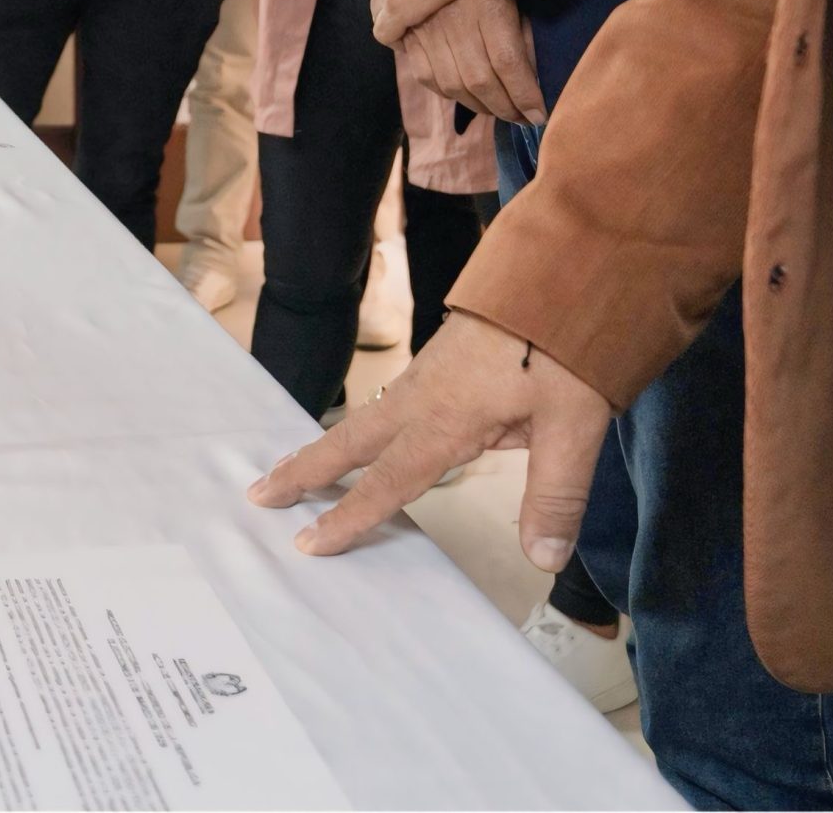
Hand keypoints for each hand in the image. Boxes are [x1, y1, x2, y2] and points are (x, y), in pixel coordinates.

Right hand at [248, 312, 612, 567]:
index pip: (389, 481)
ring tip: (291, 467)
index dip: (349, 516)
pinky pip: (382, 403)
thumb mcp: (574, 425)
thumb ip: (556, 494)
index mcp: (447, 420)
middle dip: (303, 470)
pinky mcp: (438, 361)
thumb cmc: (568, 347)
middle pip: (350, 441)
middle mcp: (422, 398)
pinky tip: (361, 433)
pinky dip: (355, 427)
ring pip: (362, 419)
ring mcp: (425, 375)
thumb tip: (543, 560)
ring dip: (323, 447)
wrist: (562, 274)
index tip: (308, 542)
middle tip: (258, 493)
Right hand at [400, 0, 546, 125]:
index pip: (508, 63)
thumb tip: (531, 70)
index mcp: (487, 4)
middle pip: (480, 80)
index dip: (524, 95)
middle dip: (505, 108)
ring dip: (478, 106)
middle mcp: (454, 20)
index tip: (540, 114)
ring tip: (497, 111)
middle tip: (521, 119)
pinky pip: (425, 75)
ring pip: (452, 84)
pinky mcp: (409, 33)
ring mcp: (427, 28)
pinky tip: (465, 97)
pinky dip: (447, 93)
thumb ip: (522, 25)